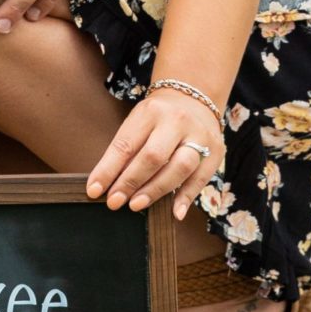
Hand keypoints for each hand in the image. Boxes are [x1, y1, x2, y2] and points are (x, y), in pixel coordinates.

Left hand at [86, 91, 224, 217]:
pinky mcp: (216, 151)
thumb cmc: (157, 118)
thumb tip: (106, 184)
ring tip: (136, 205)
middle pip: (153, 156)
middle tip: (114, 202)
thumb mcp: (138, 122)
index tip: (94, 190)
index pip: (126, 144)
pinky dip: (187, 197)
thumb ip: (126, 150)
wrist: (194, 99)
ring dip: (156, 190)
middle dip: (131, 182)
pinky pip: (201, 178)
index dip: (108, 169)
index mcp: (150, 112)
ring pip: (180, 167)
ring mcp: (199, 135)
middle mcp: (177, 121)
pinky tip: (174, 212)